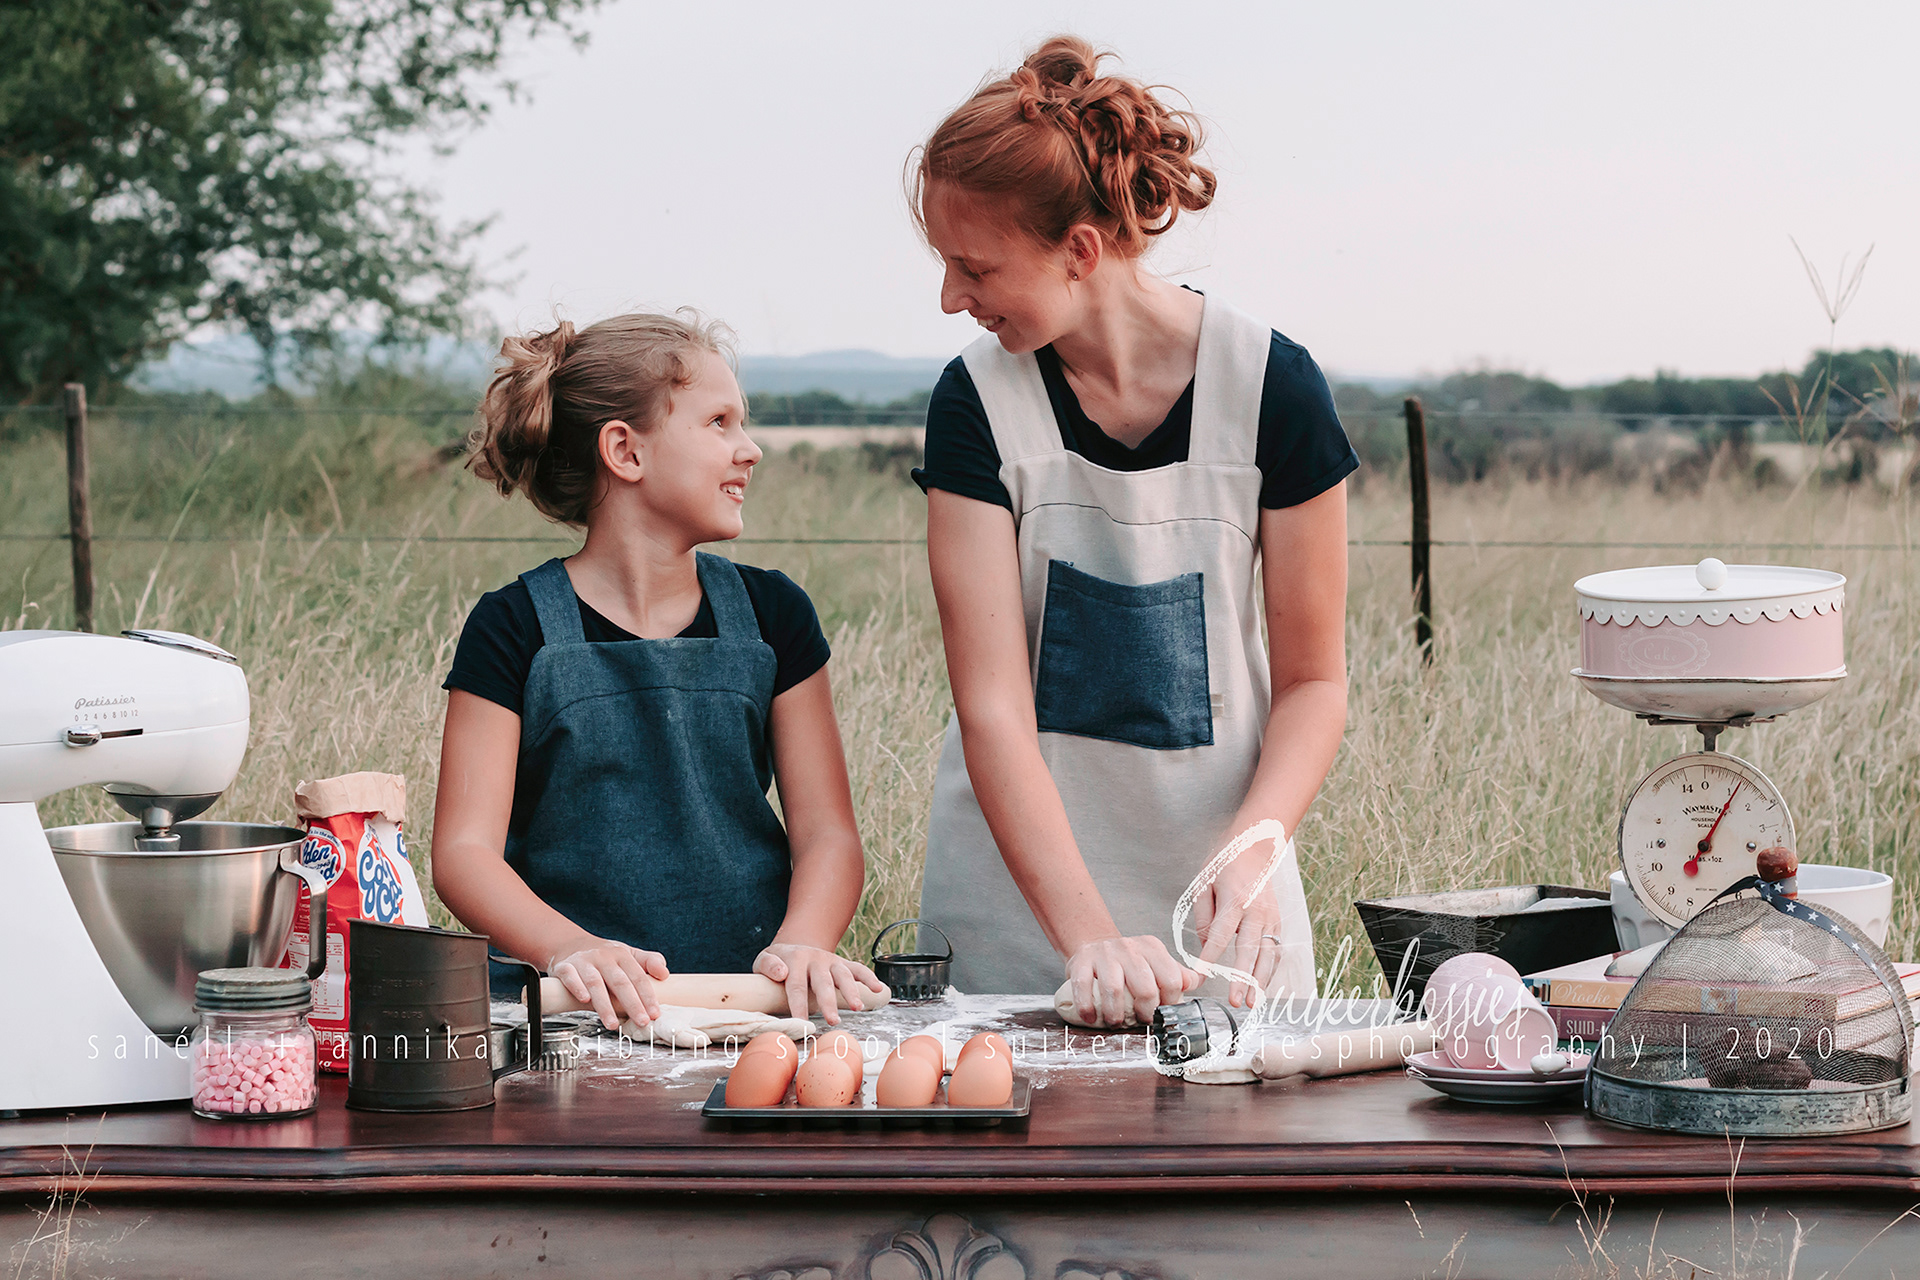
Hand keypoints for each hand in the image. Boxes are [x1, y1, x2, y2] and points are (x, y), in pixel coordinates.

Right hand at [549, 934, 668, 1030]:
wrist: (570, 944)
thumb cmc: (604, 956)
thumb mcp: (628, 954)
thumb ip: (649, 962)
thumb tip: (665, 974)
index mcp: (622, 956)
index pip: (638, 977)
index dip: (647, 996)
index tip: (654, 1014)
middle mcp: (604, 957)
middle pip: (620, 982)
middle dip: (632, 1003)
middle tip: (641, 1021)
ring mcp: (584, 961)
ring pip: (595, 983)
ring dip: (604, 1004)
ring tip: (612, 1024)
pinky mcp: (565, 966)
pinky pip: (570, 976)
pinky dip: (577, 987)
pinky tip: (585, 1000)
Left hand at [754, 943, 884, 1025]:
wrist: (794, 946)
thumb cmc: (777, 962)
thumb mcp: (764, 959)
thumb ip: (768, 966)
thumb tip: (781, 973)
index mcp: (795, 959)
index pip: (797, 985)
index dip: (799, 1005)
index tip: (802, 1023)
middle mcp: (815, 958)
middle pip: (823, 982)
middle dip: (829, 1002)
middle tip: (833, 1021)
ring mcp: (831, 960)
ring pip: (844, 975)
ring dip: (851, 991)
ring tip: (857, 1007)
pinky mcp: (842, 963)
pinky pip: (858, 969)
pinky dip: (869, 978)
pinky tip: (878, 989)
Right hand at [1065, 936, 1198, 1027]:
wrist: (1094, 944)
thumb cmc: (1129, 961)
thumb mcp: (1155, 961)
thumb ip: (1177, 973)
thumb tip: (1198, 982)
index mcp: (1152, 948)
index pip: (1171, 979)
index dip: (1169, 1003)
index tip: (1163, 1013)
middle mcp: (1129, 948)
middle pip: (1145, 988)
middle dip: (1145, 1012)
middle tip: (1142, 1020)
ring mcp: (1104, 954)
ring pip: (1114, 991)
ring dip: (1115, 1016)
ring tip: (1116, 1022)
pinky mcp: (1081, 961)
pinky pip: (1083, 988)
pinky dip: (1088, 1008)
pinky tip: (1091, 1017)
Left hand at [1194, 848, 1287, 1007]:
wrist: (1254, 847)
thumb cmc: (1225, 864)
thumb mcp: (1204, 884)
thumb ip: (1204, 916)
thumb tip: (1207, 946)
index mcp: (1234, 901)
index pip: (1219, 936)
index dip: (1209, 958)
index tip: (1199, 976)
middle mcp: (1256, 911)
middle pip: (1250, 951)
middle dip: (1243, 980)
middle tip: (1236, 1001)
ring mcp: (1270, 917)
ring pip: (1269, 955)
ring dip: (1261, 982)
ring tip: (1253, 1002)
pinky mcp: (1277, 921)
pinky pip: (1275, 950)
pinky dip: (1269, 970)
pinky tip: (1262, 986)